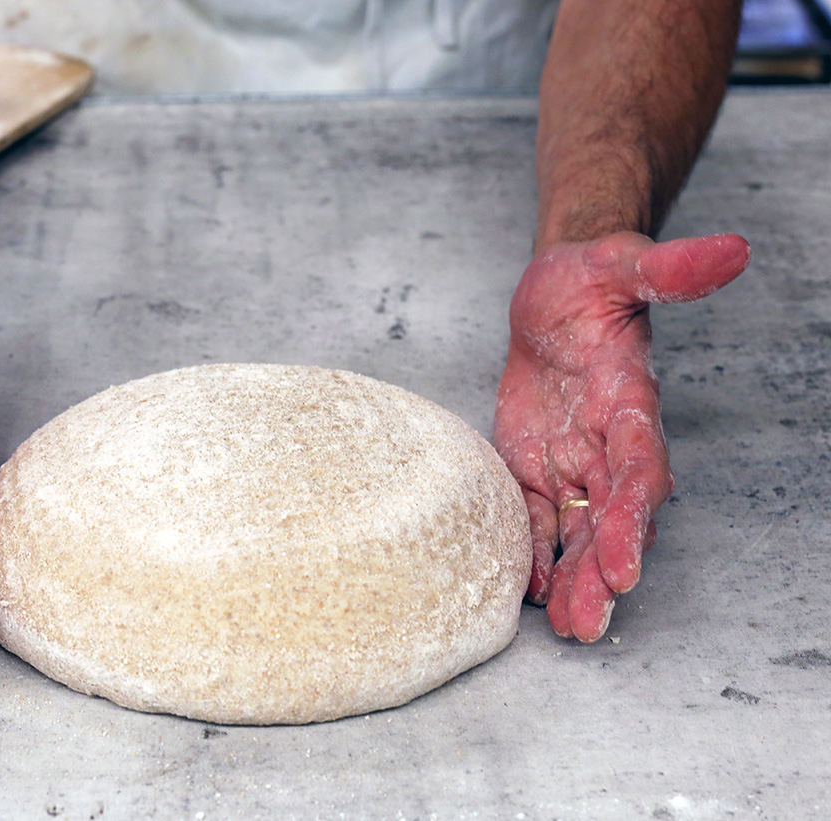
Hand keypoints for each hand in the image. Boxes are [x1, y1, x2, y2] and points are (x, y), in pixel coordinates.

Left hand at [494, 232, 749, 641]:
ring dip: (573, 577)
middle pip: (609, 516)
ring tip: (569, 627)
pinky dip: (534, 550)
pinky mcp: (538, 462)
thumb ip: (670, 268)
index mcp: (629, 404)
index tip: (625, 565)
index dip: (631, 518)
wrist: (557, 293)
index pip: (637, 470)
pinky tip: (529, 590)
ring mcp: (573, 458)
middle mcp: (607, 442)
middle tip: (589, 622)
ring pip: (577, 529)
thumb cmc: (592, 278)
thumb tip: (733, 250)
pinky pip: (538, 515)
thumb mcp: (622, 262)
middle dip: (601, 569)